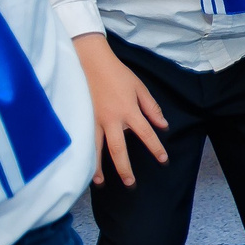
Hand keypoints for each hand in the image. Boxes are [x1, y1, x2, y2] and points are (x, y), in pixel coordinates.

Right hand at [76, 34, 166, 186]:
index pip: (146, 134)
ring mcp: (93, 120)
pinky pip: (84, 140)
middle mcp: (111, 120)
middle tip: (130, 183)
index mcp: (129, 111)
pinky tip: (82, 165)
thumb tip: (163, 125)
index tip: (163, 160)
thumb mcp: (139, 87)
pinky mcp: (81, 118)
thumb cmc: (117, 73)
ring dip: (98, 167)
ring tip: (100, 182)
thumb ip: (151, 108)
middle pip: (119, 149)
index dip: (156, 148)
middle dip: (125, 168)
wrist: (90, 61)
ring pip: (96, 149)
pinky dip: (84, 154)